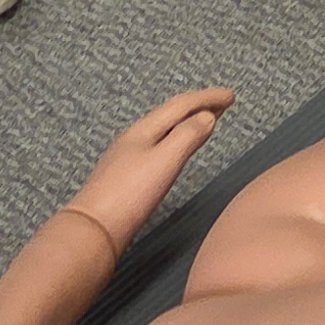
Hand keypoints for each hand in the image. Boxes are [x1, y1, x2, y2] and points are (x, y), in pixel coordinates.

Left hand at [62, 86, 234, 250]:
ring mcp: (127, 157)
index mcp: (143, 130)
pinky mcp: (125, 176)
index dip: (207, 98)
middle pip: (170, 114)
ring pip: (163, 130)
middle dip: (198, 106)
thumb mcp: (164, 161)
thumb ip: (187, 136)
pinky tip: (175, 150)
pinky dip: (175, 139)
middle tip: (223, 102)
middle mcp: (134, 138)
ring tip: (205, 121)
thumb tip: (206, 116)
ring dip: (187, 122)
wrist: (93, 229)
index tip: (231, 95)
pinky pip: (157, 146)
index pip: (180, 105)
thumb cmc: (129, 195)